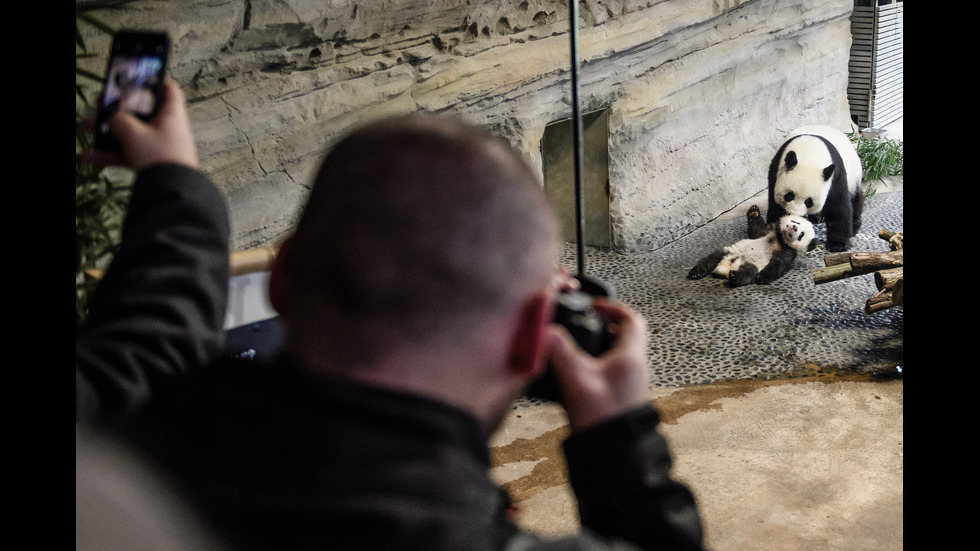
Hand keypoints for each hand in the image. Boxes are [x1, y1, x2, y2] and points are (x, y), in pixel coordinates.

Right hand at [84, 80, 198, 170]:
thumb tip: (113, 119)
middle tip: (101, 105)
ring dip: (109, 131)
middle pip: (142, 113)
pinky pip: (129, 154)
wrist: (169, 191)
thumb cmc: (158, 156)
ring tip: (87, 127)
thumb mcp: (133, 133)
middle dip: (118, 109)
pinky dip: (111, 154)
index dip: (156, 81)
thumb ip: (119, 120)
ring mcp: (160, 147)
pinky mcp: (153, 163)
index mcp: (171, 114)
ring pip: (132, 134)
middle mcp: (168, 129)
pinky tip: (88, 156)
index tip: (140, 78)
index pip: (170, 91)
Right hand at [547, 299, 649, 431]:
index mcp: (631, 357)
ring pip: (617, 355)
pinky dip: (597, 366)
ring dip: (598, 348)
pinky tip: (577, 376)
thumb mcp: (576, 379)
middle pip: (624, 336)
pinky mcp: (622, 398)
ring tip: (575, 350)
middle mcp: (636, 368)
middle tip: (581, 326)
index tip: (592, 306)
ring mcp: (630, 384)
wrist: (615, 455)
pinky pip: (612, 372)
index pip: (631, 319)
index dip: (612, 307)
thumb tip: (547, 331)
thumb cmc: (602, 418)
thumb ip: (560, 351)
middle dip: (601, 327)